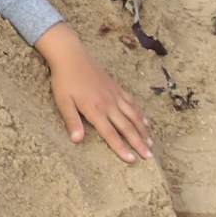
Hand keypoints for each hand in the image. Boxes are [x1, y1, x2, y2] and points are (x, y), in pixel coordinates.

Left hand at [35, 24, 152, 163]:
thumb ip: (72, 121)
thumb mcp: (63, 102)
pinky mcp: (117, 87)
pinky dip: (140, 113)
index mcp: (95, 110)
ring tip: (151, 143)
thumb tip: (77, 140)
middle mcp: (109, 104)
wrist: (72, 56)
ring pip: (133, 115)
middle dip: (139, 143)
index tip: (132, 160)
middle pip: (127, 127)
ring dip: (143, 130)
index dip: (121, 148)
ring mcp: (115, 95)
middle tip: (149, 157)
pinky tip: (146, 121)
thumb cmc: (64, 80)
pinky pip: (132, 103)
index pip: (111, 134)